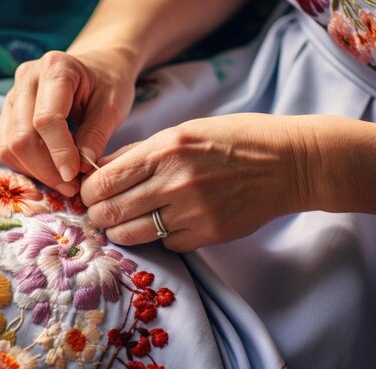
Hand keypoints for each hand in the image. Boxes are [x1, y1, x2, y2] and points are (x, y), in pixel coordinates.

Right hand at [0, 48, 135, 195]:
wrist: (99, 68)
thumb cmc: (109, 84)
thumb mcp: (113, 106)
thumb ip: (96, 135)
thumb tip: (80, 168)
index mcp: (56, 68)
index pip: (46, 119)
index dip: (59, 153)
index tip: (75, 176)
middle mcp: (27, 77)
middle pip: (22, 136)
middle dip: (45, 169)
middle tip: (71, 187)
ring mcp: (13, 94)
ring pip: (9, 145)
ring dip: (35, 171)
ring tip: (64, 181)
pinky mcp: (9, 112)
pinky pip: (7, 147)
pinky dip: (27, 165)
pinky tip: (51, 170)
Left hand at [80, 113, 313, 251]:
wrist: (288, 163)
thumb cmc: (234, 139)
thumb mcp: (183, 131)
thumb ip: (139, 152)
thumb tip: (100, 169)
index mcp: (164, 150)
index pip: (103, 181)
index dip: (88, 191)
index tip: (89, 192)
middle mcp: (173, 183)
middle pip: (110, 212)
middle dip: (97, 214)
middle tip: (100, 211)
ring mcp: (191, 213)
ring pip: (132, 235)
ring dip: (120, 230)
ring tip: (124, 221)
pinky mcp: (206, 235)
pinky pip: (165, 244)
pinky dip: (158, 237)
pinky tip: (164, 223)